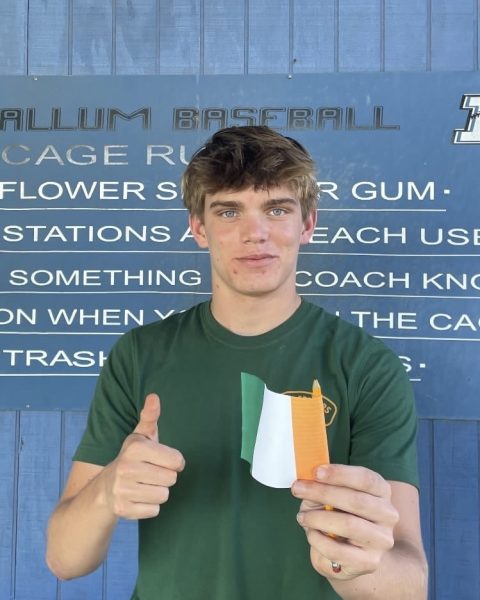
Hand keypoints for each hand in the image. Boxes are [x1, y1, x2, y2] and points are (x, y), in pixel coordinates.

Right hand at [103, 393, 184, 519]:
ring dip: (158, 492)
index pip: (176, 460)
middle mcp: (125, 467)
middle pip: (171, 479)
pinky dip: (149, 506)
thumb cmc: (132, 458)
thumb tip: (154, 396)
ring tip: (144, 485)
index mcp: (135, 447)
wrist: (104, 488)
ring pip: (164, 495)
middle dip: (165, 477)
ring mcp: (122, 490)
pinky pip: (154, 510)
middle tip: (150, 473)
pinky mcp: (122, 510)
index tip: (163, 460)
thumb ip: (150, 416)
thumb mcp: (140, 436)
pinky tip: (137, 497)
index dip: (174, 462)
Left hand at [292, 465, 398, 580]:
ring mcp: (381, 540)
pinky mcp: (370, 562)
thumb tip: (306, 482)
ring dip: (318, 518)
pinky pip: (338, 550)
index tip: (316, 472)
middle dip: (322, 493)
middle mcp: (388, 514)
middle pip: (357, 500)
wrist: (353, 553)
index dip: (340, 474)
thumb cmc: (339, 514)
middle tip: (298, 489)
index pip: (365, 478)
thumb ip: (322, 486)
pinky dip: (318, 540)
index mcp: (381, 491)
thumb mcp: (331, 495)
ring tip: (302, 516)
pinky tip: (311, 533)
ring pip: (349, 525)